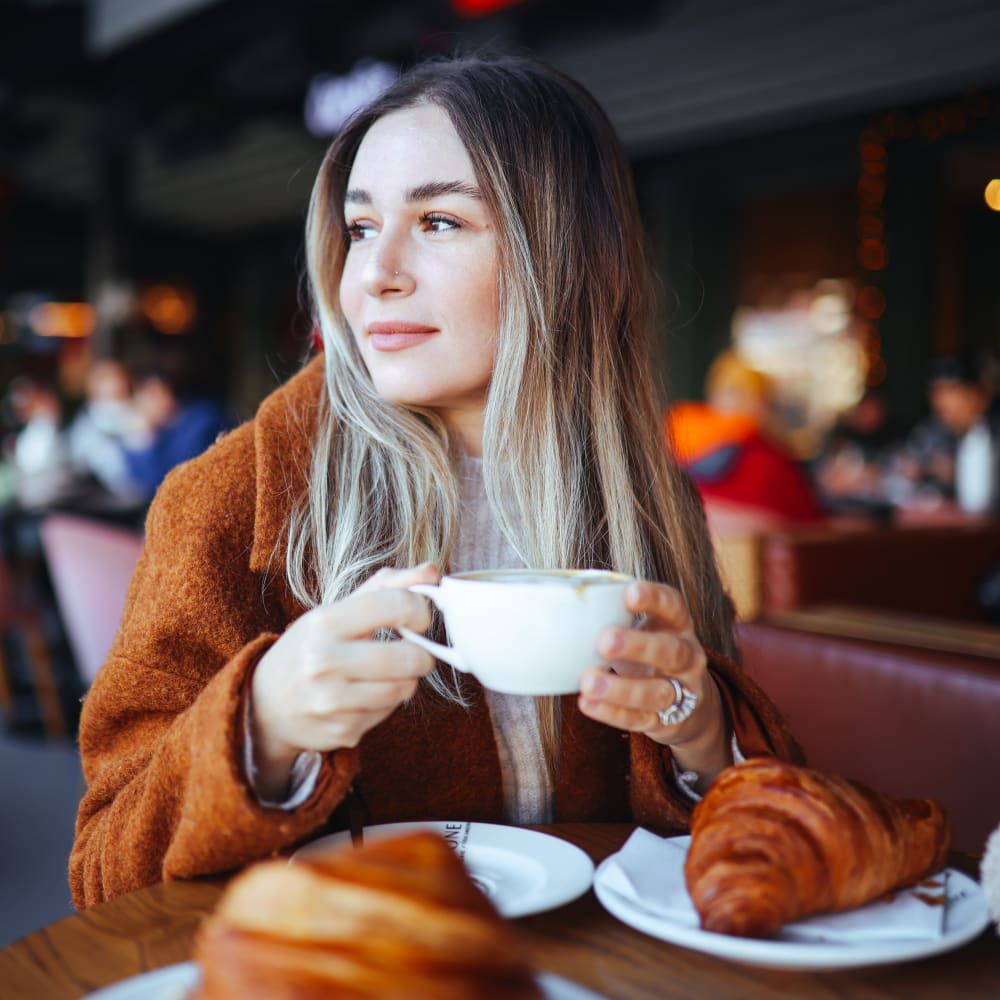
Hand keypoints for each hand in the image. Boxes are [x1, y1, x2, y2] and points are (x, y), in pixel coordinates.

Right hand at [249, 563, 439, 797]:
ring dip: (406, 679)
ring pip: (404, 688)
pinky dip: (387, 703)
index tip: (418, 619)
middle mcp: (324, 662)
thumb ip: (387, 586)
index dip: (421, 611)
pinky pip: (389, 713)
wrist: (265, 703)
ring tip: (386, 672)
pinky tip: (365, 694)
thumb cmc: (311, 647)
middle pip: (409, 658)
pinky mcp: (341, 732)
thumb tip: (432, 571)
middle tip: (414, 651)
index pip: (397, 606)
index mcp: (325, 622)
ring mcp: (331, 701)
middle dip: (423, 654)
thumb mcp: (338, 610)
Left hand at [577, 580, 730, 786]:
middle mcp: (687, 657)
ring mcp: (682, 692)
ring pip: (656, 692)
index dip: (654, 598)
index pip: (673, 606)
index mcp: (678, 626)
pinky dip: (612, 713)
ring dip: (620, 689)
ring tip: (588, 682)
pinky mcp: (667, 722)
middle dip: (638, 646)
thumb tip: (562, 604)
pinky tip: (588, 703)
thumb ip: (614, 616)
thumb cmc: (651, 653)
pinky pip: (640, 719)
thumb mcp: (645, 628)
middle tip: (604, 641)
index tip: (628, 593)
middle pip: (671, 651)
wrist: (690, 702)